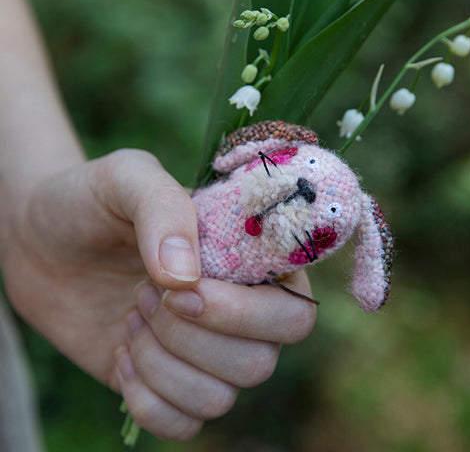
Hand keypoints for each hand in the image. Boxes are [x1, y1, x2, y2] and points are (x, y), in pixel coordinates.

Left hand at [1, 149, 315, 439]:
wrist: (41, 239)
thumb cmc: (95, 200)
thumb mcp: (128, 179)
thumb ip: (164, 210)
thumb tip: (184, 278)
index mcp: (250, 263)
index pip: (295, 310)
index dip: (244, 311)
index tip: (184, 286)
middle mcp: (239, 312)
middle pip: (261, 361)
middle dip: (193, 336)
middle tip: (145, 293)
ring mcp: (204, 352)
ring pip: (220, 397)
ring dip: (163, 362)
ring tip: (131, 313)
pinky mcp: (167, 383)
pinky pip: (184, 424)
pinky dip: (147, 398)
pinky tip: (120, 353)